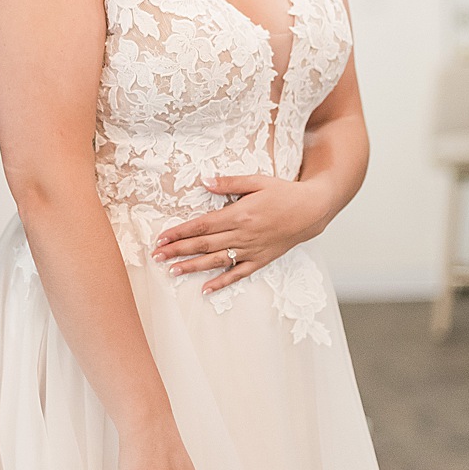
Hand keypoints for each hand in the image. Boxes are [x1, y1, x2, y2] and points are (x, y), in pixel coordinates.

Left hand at [152, 174, 330, 292]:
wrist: (312, 211)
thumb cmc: (284, 193)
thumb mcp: (257, 181)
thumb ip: (230, 183)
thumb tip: (204, 181)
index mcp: (239, 214)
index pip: (202, 225)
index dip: (180, 232)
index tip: (162, 237)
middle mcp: (243, 235)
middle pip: (204, 244)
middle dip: (178, 250)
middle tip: (157, 256)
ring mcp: (251, 249)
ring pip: (216, 261)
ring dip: (193, 267)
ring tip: (172, 271)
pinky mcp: (261, 259)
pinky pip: (238, 274)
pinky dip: (222, 282)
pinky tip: (206, 289)